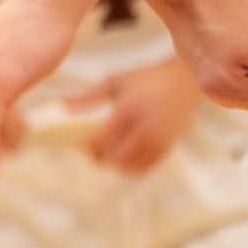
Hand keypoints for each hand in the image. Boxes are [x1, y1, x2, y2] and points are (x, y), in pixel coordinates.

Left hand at [75, 54, 202, 173]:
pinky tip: (123, 154)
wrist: (185, 82)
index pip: (99, 141)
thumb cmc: (145, 78)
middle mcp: (145, 129)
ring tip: (106, 151)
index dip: (85, 147)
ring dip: (113, 164)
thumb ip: (89, 96)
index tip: (78, 142)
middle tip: (90, 149)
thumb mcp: (115, 81)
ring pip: (128, 168)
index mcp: (128, 110)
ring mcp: (159, 141)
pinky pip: (143, 169)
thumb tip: (62, 106)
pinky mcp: (168, 149)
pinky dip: (129, 167)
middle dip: (97, 157)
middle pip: (113, 159)